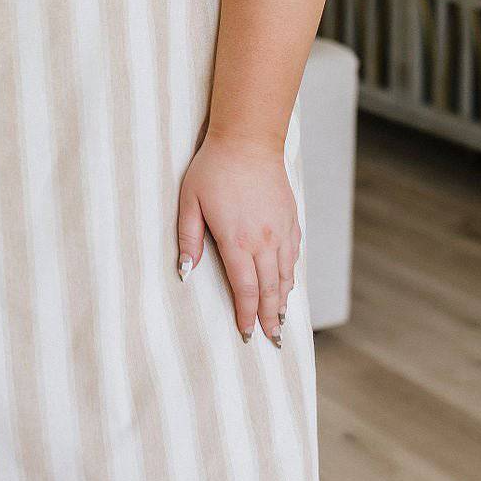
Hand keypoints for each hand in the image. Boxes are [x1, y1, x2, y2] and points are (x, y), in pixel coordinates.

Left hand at [177, 130, 299, 345]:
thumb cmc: (213, 169)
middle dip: (271, 317)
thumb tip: (185, 273)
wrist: (248, 140)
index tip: (246, 332)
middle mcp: (264, 241)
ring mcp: (282, 230)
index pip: (246, 290)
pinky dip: (291, 274)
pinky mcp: (291, 218)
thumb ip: (188, 240)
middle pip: (271, 290)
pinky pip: (294, 254)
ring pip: (286, 274)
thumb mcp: (189, 202)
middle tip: (272, 339)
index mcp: (237, 241)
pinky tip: (288, 283)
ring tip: (282, 319)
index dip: (247, 314)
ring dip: (284, 300)